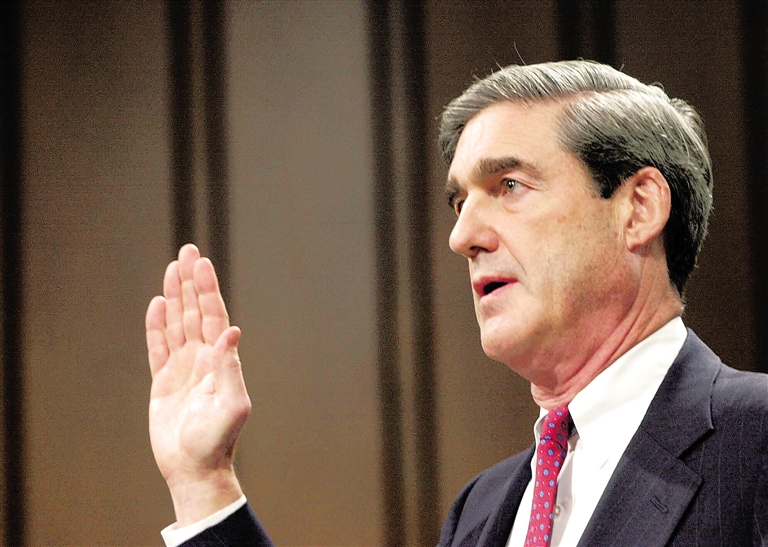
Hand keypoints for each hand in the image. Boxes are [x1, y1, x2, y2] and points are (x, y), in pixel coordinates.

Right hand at [146, 244, 250, 524]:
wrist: (196, 468)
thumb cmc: (218, 440)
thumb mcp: (232, 404)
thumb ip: (230, 368)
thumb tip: (233, 331)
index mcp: (220, 360)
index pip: (213, 315)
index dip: (207, 288)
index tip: (201, 262)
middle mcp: (203, 358)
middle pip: (195, 311)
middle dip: (191, 281)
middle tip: (188, 250)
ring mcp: (183, 368)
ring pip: (178, 323)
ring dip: (175, 296)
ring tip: (172, 268)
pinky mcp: (164, 382)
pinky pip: (158, 346)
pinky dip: (157, 325)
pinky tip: (157, 305)